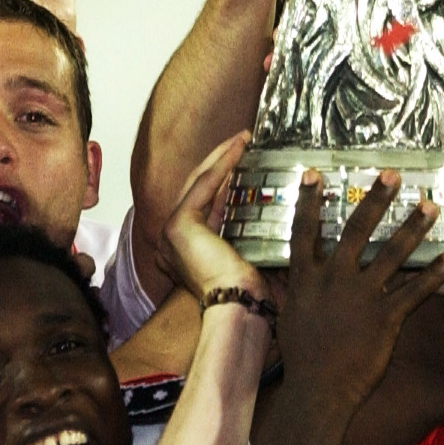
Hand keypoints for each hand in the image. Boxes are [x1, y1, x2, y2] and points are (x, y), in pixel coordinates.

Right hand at [164, 132, 265, 306]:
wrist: (240, 307)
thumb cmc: (249, 292)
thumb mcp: (247, 255)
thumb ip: (247, 232)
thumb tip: (273, 210)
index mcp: (185, 251)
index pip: (205, 205)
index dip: (224, 179)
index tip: (243, 160)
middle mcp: (171, 241)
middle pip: (198, 189)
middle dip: (221, 162)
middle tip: (242, 141)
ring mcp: (170, 232)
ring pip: (199, 182)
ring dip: (222, 156)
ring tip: (242, 138)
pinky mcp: (178, 224)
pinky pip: (203, 185)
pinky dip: (222, 163)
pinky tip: (238, 148)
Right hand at [273, 171, 443, 410]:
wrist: (318, 391)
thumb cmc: (302, 358)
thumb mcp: (290, 316)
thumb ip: (294, 289)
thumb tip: (284, 272)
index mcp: (307, 278)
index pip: (305, 232)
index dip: (310, 202)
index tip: (316, 174)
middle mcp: (335, 279)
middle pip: (356, 230)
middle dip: (376, 199)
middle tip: (393, 174)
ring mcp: (362, 296)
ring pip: (393, 254)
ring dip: (414, 227)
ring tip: (431, 206)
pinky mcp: (386, 317)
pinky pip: (416, 291)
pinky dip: (435, 274)